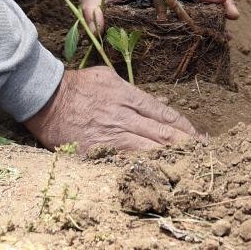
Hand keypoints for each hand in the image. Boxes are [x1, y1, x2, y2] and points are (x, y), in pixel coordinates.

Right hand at [23, 66, 203, 151]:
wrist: (46, 99)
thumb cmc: (77, 85)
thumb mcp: (108, 77)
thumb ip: (134, 91)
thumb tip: (160, 104)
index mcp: (125, 94)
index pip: (161, 113)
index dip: (182, 125)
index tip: (197, 135)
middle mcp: (122, 114)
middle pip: (160, 133)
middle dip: (185, 143)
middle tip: (204, 152)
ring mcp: (111, 134)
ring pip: (148, 148)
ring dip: (170, 156)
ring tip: (189, 164)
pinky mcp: (98, 150)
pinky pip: (126, 160)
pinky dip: (144, 166)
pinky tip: (158, 172)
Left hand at [74, 0, 239, 34]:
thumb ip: (93, 10)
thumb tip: (97, 27)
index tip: (224, 1)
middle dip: (217, 2)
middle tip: (235, 16)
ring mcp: (162, 1)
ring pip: (192, 7)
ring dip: (210, 18)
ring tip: (228, 35)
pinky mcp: (158, 13)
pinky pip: (180, 19)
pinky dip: (195, 28)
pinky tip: (204, 44)